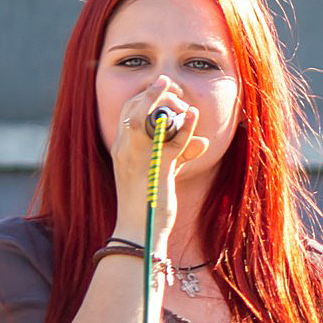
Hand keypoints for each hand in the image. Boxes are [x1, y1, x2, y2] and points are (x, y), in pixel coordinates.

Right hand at [111, 76, 210, 241]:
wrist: (138, 232)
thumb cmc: (148, 205)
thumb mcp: (164, 173)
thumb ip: (179, 154)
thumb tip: (201, 141)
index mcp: (121, 149)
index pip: (128, 111)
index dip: (145, 96)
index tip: (162, 89)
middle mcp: (125, 149)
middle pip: (134, 107)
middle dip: (154, 93)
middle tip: (174, 90)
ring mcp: (138, 157)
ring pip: (146, 116)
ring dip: (164, 101)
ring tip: (179, 96)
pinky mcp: (156, 168)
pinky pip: (171, 140)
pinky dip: (185, 126)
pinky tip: (193, 114)